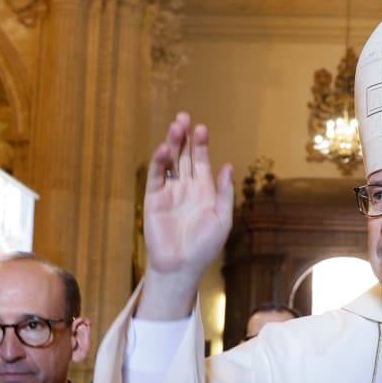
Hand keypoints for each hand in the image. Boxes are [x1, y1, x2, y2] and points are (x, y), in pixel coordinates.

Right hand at [137, 114, 234, 319]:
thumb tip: (228, 166)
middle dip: (184, 137)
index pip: (201, 162)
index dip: (201, 145)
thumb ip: (225, 193)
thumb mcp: (222, 218)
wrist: (182, 265)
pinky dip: (158, 163)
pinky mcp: (153, 199)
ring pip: (169, 162)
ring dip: (171, 145)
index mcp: (203, 190)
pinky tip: (163, 150)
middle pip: (184, 156)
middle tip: (184, 117)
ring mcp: (168, 192)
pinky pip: (156, 177)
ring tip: (175, 127)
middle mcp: (185, 187)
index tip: (202, 128)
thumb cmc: (205, 246)